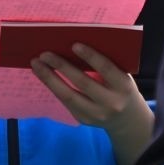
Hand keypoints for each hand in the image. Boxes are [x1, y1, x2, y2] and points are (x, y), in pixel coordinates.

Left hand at [32, 44, 153, 162]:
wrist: (127, 119)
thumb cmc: (121, 88)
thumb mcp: (122, 76)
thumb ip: (106, 64)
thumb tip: (74, 46)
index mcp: (124, 86)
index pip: (106, 69)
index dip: (90, 56)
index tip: (74, 44)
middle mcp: (111, 103)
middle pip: (82, 82)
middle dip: (61, 66)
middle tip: (45, 53)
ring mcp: (96, 114)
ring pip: (68, 96)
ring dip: (49, 79)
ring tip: (36, 64)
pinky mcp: (84, 120)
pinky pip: (66, 102)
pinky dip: (53, 87)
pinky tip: (44, 76)